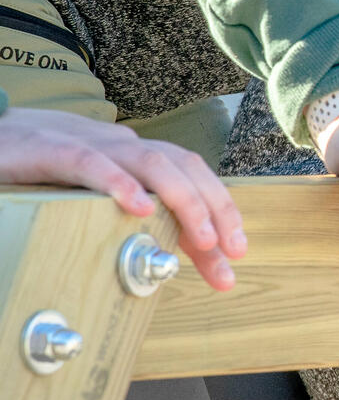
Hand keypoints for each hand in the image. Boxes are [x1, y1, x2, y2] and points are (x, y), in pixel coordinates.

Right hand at [0, 106, 243, 287]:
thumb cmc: (44, 162)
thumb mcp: (95, 189)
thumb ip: (128, 210)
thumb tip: (165, 249)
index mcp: (136, 155)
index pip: (193, 179)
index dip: (221, 213)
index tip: (235, 255)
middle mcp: (124, 146)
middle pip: (186, 170)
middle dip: (216, 212)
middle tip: (230, 254)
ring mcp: (92, 144)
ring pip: (153, 163)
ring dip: (185, 201)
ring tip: (204, 238)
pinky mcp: (54, 149)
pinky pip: (93, 164)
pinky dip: (120, 184)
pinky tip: (139, 207)